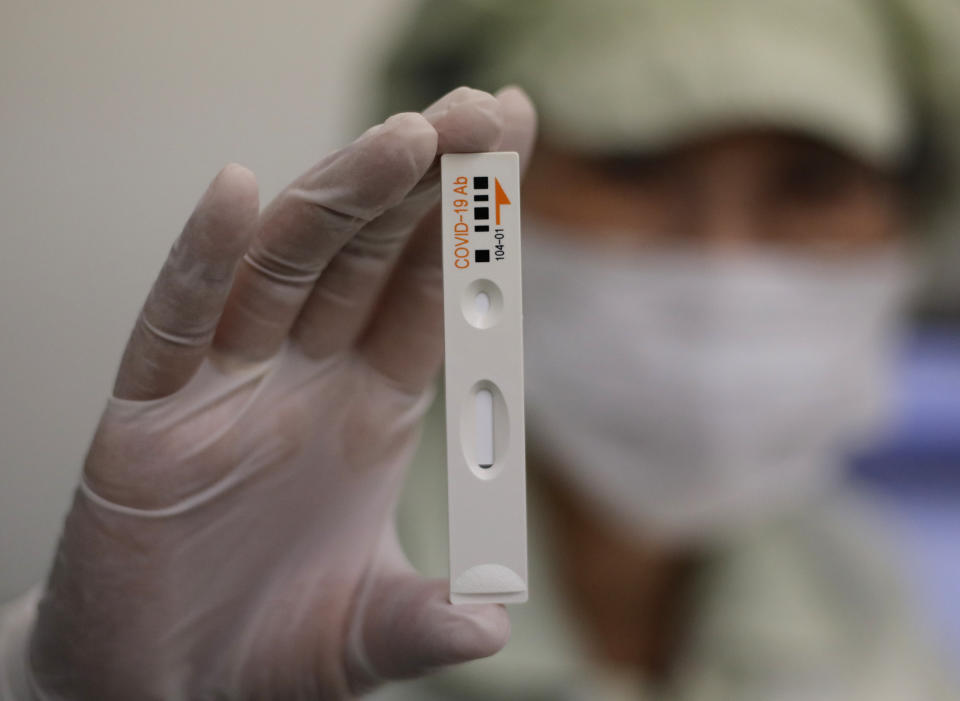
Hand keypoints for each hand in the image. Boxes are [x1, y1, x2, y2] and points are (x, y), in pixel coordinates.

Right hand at [24, 86, 536, 699]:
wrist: (160, 689)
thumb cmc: (266, 650)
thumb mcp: (366, 635)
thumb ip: (427, 623)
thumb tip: (493, 624)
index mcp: (369, 410)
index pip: (431, 295)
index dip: (475, 228)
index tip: (516, 145)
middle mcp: (303, 380)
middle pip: (371, 258)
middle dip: (427, 185)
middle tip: (482, 112)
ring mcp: (224, 390)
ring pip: (286, 269)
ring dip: (343, 199)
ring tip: (409, 137)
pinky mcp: (146, 418)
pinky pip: (174, 324)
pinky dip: (202, 261)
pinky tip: (239, 196)